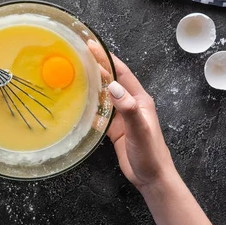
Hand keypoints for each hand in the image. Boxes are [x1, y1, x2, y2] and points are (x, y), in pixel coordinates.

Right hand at [88, 40, 176, 190]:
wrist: (152, 178)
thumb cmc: (150, 154)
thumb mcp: (140, 130)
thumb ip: (128, 108)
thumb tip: (113, 86)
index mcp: (139, 99)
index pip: (121, 73)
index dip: (106, 58)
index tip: (92, 46)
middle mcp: (130, 103)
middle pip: (111, 79)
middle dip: (96, 65)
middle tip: (78, 53)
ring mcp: (122, 115)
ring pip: (104, 94)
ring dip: (91, 83)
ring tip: (73, 72)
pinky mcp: (114, 128)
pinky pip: (100, 111)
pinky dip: (89, 104)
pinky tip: (77, 100)